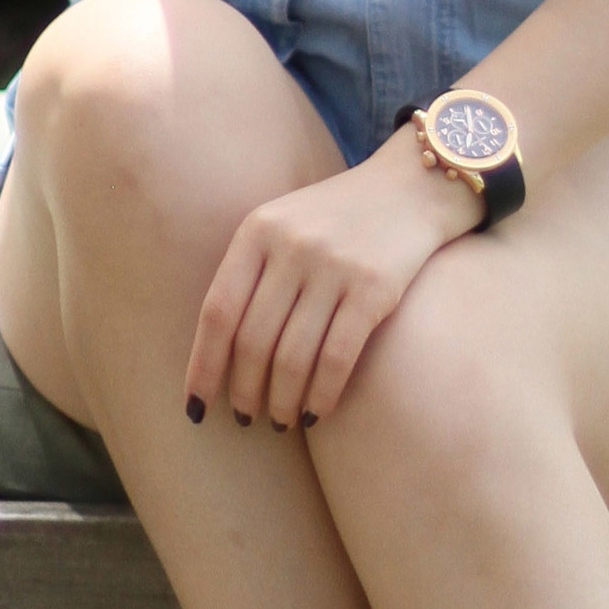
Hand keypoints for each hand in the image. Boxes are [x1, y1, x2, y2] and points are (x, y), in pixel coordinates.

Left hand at [186, 134, 478, 429]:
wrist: (414, 186)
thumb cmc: (340, 218)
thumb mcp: (285, 225)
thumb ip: (253, 273)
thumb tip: (218, 354)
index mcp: (257, 231)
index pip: (218, 312)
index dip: (203, 366)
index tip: (195, 407)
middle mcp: (291, 246)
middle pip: (253, 340)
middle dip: (244, 391)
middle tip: (246, 418)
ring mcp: (333, 266)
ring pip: (293, 356)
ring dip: (283, 401)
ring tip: (281, 422)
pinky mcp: (374, 288)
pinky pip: (337, 357)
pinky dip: (323, 394)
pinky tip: (317, 414)